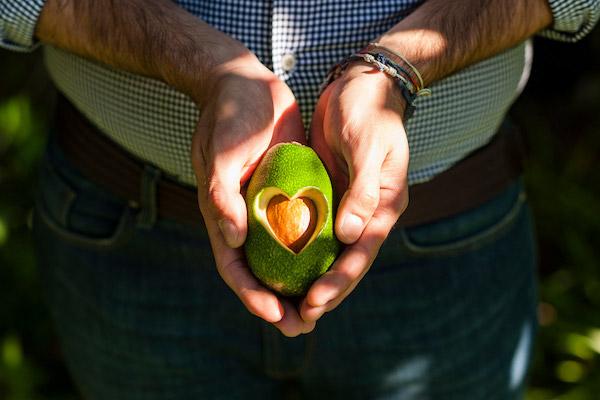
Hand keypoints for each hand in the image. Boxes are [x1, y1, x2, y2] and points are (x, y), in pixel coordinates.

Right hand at [190, 51, 314, 335]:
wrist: (245, 85)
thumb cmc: (227, 117)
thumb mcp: (220, 152)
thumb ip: (221, 194)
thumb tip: (232, 238)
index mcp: (225, 216)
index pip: (236, 267)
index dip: (252, 295)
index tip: (276, 315)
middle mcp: (247, 219)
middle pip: (262, 272)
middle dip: (279, 303)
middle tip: (303, 327)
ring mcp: (271, 207)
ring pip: (285, 257)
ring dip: (299, 285)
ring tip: (320, 309)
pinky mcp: (292, 192)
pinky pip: (304, 228)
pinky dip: (314, 251)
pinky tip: (335, 265)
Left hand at [302, 63, 409, 321]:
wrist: (362, 86)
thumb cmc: (370, 113)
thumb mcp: (370, 148)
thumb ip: (364, 191)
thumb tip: (350, 236)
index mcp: (383, 208)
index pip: (360, 255)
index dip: (338, 283)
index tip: (314, 304)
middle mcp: (366, 215)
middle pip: (345, 264)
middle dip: (323, 294)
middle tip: (296, 320)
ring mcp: (347, 207)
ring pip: (327, 254)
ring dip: (311, 281)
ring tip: (288, 308)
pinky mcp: (328, 196)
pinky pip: (312, 232)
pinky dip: (300, 253)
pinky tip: (280, 268)